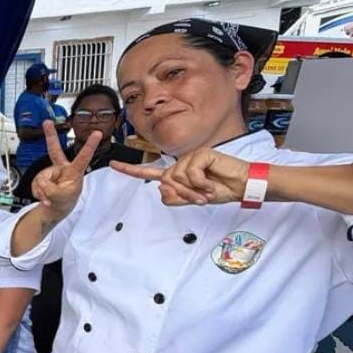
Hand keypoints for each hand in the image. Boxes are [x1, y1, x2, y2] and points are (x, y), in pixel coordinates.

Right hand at [31, 121, 101, 219]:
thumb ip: (51, 189)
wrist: (55, 208)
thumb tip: (42, 182)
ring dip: (43, 191)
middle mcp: (61, 168)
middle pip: (55, 149)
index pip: (84, 157)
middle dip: (50, 135)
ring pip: (41, 178)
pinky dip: (38, 192)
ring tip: (49, 197)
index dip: (90, 145)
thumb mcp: (62, 197)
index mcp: (74, 171)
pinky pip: (35, 184)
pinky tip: (44, 197)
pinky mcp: (41, 177)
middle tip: (47, 122)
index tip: (97, 133)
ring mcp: (50, 172)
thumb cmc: (65, 201)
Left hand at [110, 148, 249, 205]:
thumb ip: (175, 197)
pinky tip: (211, 182)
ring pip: (177, 178)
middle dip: (183, 195)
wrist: (240, 186)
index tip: (113, 164)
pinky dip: (201, 182)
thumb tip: (161, 188)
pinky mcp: (201, 153)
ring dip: (194, 190)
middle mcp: (180, 164)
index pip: (149, 172)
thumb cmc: (219, 190)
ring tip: (208, 190)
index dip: (131, 170)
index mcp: (176, 174)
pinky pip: (191, 172)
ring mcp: (190, 157)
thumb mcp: (193, 199)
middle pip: (166, 181)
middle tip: (201, 198)